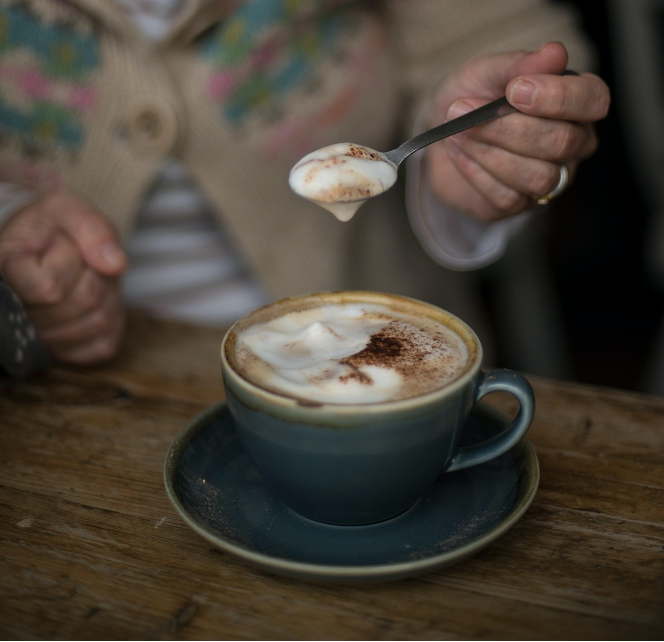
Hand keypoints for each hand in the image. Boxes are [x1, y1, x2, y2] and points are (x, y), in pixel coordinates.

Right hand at [0, 192, 126, 364]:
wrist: (46, 247)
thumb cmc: (50, 228)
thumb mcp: (64, 208)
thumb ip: (89, 226)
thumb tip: (117, 265)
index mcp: (5, 276)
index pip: (49, 287)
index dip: (69, 259)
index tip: (60, 243)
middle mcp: (16, 316)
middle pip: (83, 301)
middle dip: (96, 272)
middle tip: (82, 258)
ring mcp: (42, 340)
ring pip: (98, 323)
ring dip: (108, 295)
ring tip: (87, 278)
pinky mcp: (68, 354)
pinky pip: (105, 343)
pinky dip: (112, 319)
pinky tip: (94, 302)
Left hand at [426, 42, 609, 221]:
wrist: (441, 134)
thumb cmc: (474, 98)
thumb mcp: (487, 72)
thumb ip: (519, 65)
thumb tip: (554, 53)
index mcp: (577, 104)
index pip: (593, 101)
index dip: (558, 97)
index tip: (515, 90)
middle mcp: (573, 145)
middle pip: (561, 142)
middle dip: (508, 127)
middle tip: (462, 109)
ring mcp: (550, 180)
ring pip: (538, 176)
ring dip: (489, 152)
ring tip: (457, 131)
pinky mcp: (519, 204)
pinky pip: (507, 198)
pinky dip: (476, 172)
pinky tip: (458, 151)